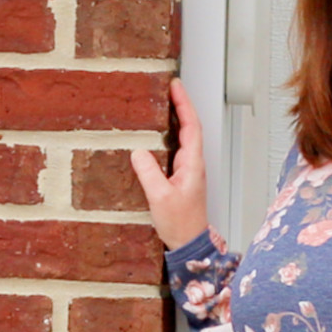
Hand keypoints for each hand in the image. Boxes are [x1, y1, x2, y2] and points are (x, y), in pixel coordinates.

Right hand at [131, 77, 208, 251]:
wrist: (189, 245)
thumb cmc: (180, 224)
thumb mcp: (159, 197)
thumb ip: (149, 173)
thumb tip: (138, 152)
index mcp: (192, 164)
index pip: (191, 126)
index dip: (184, 104)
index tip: (175, 86)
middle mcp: (193, 164)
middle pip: (189, 127)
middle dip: (180, 106)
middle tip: (167, 88)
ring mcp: (188, 171)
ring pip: (184, 138)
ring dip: (175, 119)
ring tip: (163, 104)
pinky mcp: (181, 179)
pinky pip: (176, 150)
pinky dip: (169, 136)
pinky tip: (157, 135)